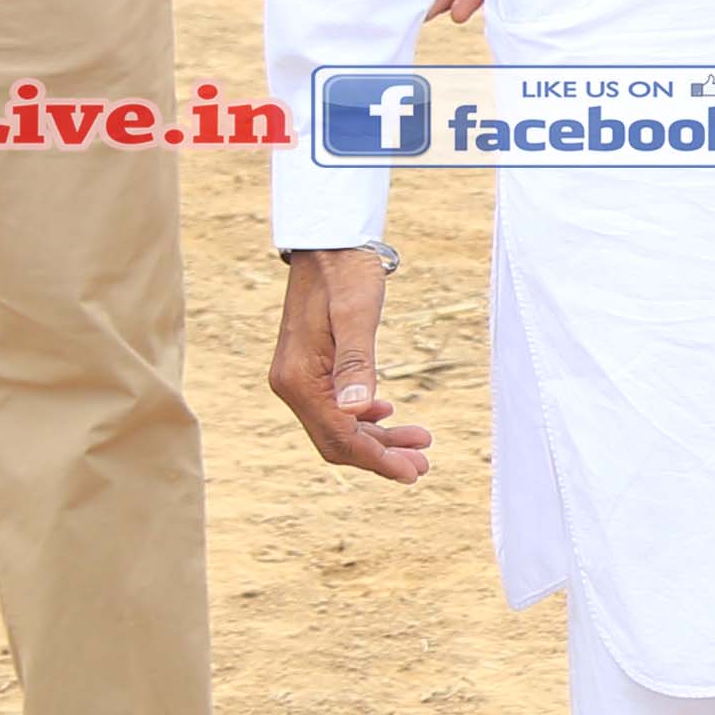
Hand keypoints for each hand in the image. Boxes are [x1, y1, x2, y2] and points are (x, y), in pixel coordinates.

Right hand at [268, 249, 430, 481]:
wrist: (328, 243)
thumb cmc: (344, 273)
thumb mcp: (356, 315)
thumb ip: (357, 363)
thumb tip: (357, 412)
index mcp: (298, 379)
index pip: (338, 436)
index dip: (376, 459)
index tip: (412, 471)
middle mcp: (292, 384)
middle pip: (336, 440)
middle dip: (380, 456)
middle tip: (422, 466)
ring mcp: (299, 377)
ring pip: (339, 425)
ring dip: (378, 439)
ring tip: (419, 444)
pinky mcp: (311, 368)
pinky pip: (336, 407)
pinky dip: (364, 418)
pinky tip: (388, 417)